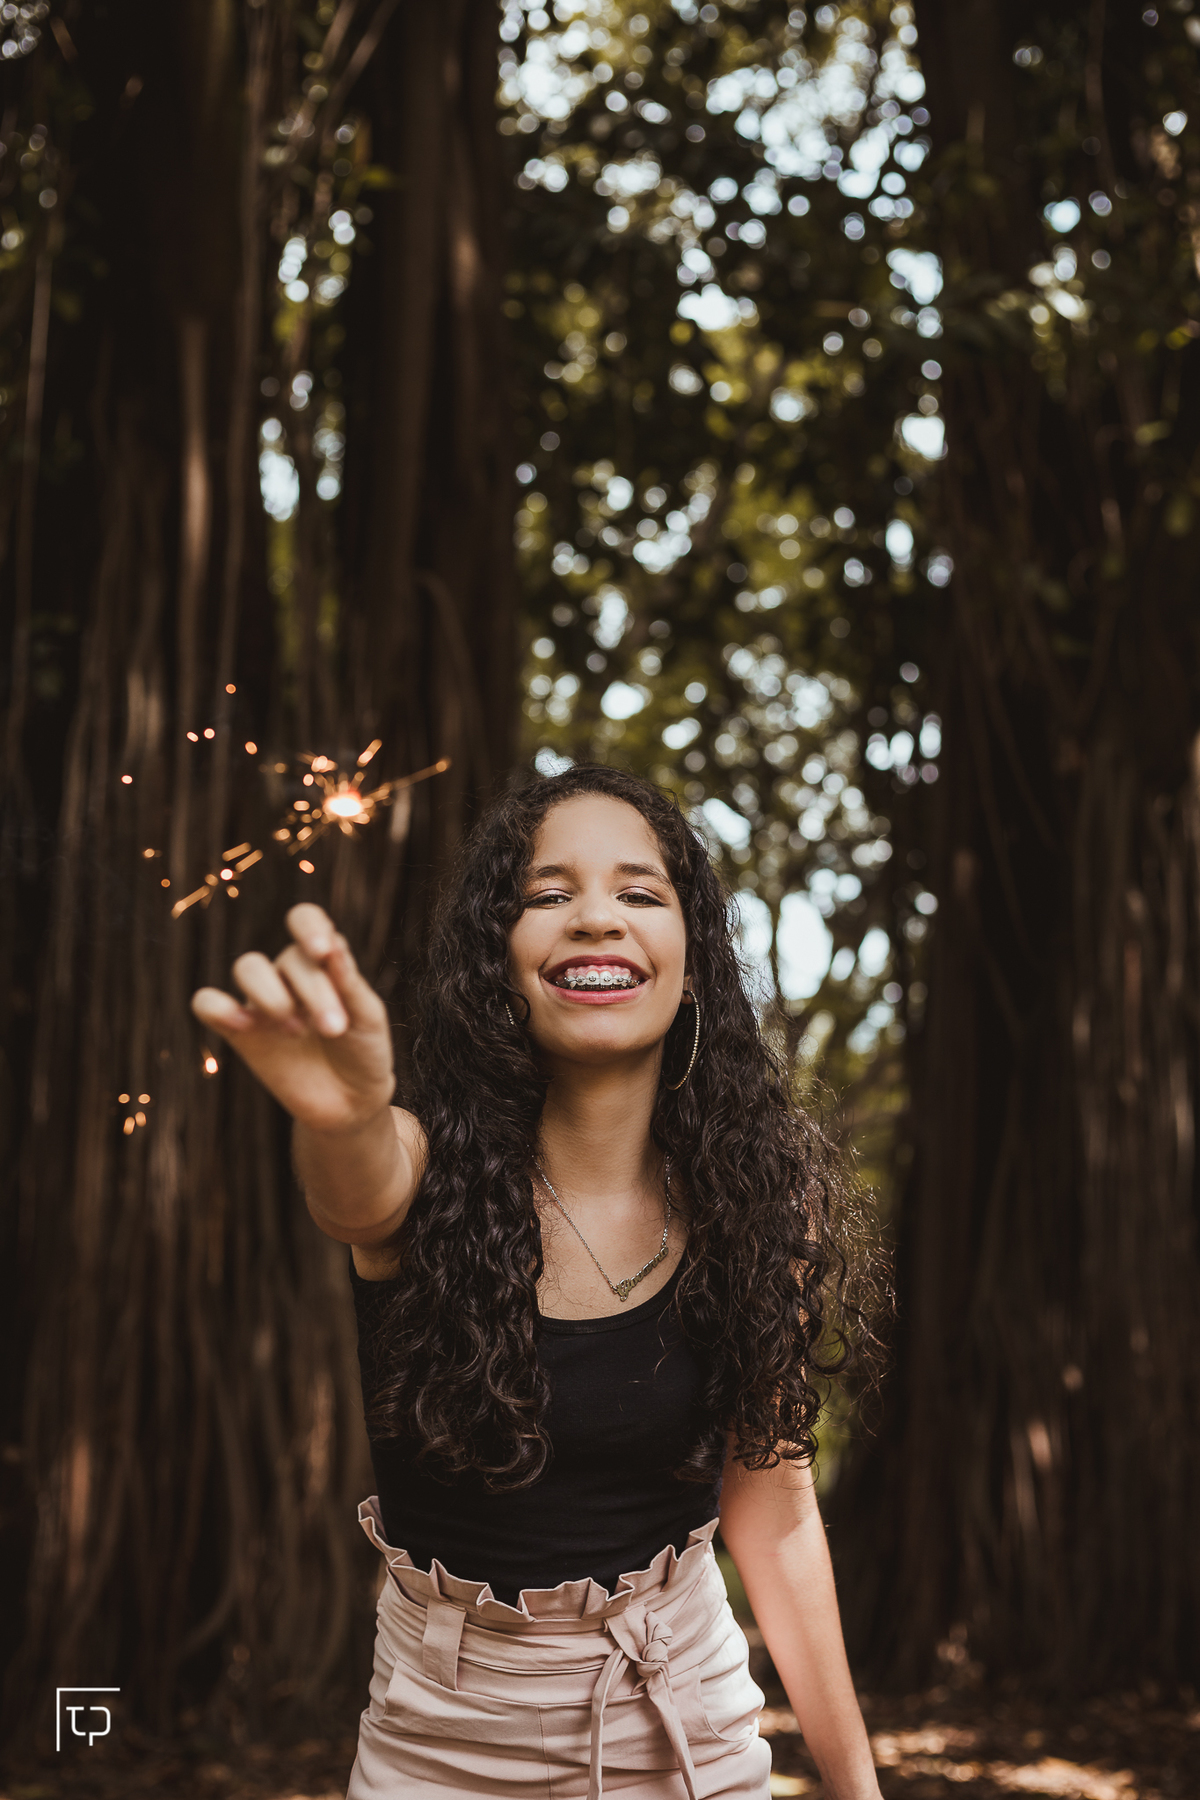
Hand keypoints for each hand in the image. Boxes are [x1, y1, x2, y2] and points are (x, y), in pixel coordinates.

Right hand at [191, 904, 394, 1133]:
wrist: (350, 1102)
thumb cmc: (363, 1051)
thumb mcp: (367, 1018)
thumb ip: (349, 983)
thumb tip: (331, 945)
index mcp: (323, 960)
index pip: (305, 920)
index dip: (308, 927)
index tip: (323, 952)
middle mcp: (289, 973)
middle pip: (286, 958)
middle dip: (313, 992)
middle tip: (333, 1029)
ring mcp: (262, 1000)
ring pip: (247, 967)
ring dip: (272, 996)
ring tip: (296, 1031)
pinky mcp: (239, 1031)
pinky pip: (207, 1003)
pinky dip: (218, 1007)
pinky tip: (245, 1026)